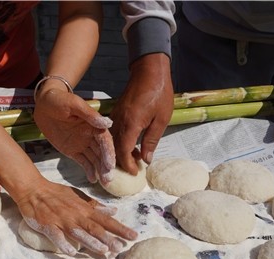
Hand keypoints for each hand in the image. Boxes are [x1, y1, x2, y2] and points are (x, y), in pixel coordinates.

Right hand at [15, 178, 136, 255]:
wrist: (33, 190)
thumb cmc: (56, 194)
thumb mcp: (78, 197)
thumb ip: (95, 206)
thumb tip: (114, 210)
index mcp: (84, 209)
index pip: (106, 220)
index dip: (119, 228)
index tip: (133, 236)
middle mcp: (75, 215)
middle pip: (95, 228)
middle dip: (109, 238)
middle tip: (121, 248)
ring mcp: (62, 221)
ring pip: (78, 232)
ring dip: (91, 242)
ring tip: (103, 251)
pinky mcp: (48, 225)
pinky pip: (56, 236)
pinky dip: (63, 244)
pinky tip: (71, 253)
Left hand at [33, 89, 114, 184]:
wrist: (43, 104)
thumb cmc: (59, 100)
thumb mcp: (74, 104)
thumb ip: (90, 115)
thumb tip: (107, 123)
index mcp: (94, 125)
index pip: (105, 140)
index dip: (109, 153)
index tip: (110, 165)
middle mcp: (91, 136)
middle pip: (102, 153)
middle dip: (106, 166)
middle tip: (108, 180)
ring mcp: (82, 144)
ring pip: (94, 159)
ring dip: (100, 171)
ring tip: (104, 183)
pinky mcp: (73, 150)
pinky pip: (83, 162)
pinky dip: (89, 171)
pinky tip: (93, 180)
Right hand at [110, 53, 173, 173]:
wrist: (150, 70)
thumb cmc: (159, 93)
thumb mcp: (161, 119)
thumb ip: (152, 140)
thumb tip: (146, 159)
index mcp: (130, 124)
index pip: (123, 151)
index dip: (127, 164)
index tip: (135, 172)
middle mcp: (119, 121)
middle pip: (114, 148)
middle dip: (122, 161)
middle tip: (133, 169)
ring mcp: (116, 116)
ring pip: (113, 141)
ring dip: (121, 152)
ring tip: (134, 157)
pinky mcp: (117, 112)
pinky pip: (114, 131)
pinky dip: (120, 141)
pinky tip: (131, 144)